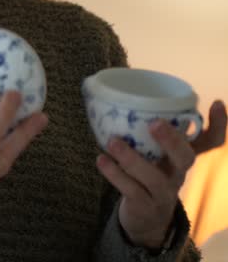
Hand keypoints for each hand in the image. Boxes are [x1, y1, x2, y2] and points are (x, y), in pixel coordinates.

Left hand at [97, 99, 225, 247]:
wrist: (144, 219)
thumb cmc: (146, 176)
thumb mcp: (153, 154)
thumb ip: (142, 132)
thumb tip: (113, 97)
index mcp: (181, 157)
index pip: (210, 142)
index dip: (218, 125)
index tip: (216, 102)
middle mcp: (178, 173)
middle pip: (186, 158)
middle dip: (172, 140)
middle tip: (154, 123)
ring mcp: (163, 192)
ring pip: (154, 177)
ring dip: (132, 158)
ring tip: (112, 142)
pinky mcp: (145, 206)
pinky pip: (132, 190)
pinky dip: (115, 174)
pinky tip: (102, 160)